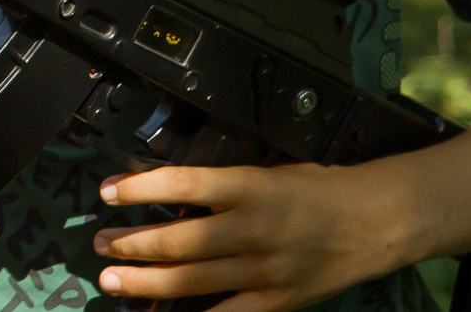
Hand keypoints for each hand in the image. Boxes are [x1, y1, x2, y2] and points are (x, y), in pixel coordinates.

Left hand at [94, 159, 417, 311]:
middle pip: (179, 241)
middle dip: (131, 243)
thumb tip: (158, 192)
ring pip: (191, 281)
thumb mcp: (262, 172)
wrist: (372, 223)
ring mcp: (264, 271)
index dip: (140, 189)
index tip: (106, 191)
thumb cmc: (311, 189)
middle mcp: (253, 230)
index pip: (184, 185)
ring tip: (109, 277)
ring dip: (144, 280)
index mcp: (249, 188)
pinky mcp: (276, 301)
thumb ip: (216, 187)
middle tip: (99, 243)